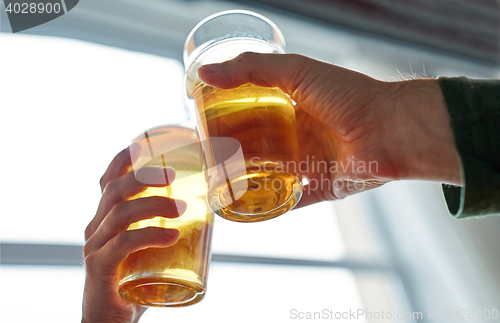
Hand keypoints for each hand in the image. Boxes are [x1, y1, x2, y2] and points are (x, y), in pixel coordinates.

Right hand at [82, 146, 184, 322]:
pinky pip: (122, 245)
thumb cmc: (134, 282)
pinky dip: (148, 235)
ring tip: (182, 208)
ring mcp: (95, 248)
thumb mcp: (148, 249)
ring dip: (153, 205)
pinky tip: (172, 235)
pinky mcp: (100, 269)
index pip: (108, 180)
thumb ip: (167, 228)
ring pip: (120, 214)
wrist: (110, 321)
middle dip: (144, 176)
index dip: (123, 159)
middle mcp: (96, 228)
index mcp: (106, 219)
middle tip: (173, 175)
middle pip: (114, 190)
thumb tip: (210, 211)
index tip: (144, 143)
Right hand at [198, 52, 462, 205]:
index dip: (227, 118)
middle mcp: (301, 133)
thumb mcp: (296, 71)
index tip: (202, 125)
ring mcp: (312, 161)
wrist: (391, 129)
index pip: (251, 111)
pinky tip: (250, 211)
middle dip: (231, 151)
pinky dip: (274, 206)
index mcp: (294, 105)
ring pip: (270, 173)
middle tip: (206, 158)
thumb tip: (204, 75)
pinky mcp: (323, 187)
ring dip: (246, 179)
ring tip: (218, 184)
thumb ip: (251, 68)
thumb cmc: (347, 96)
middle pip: (257, 145)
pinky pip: (293, 200)